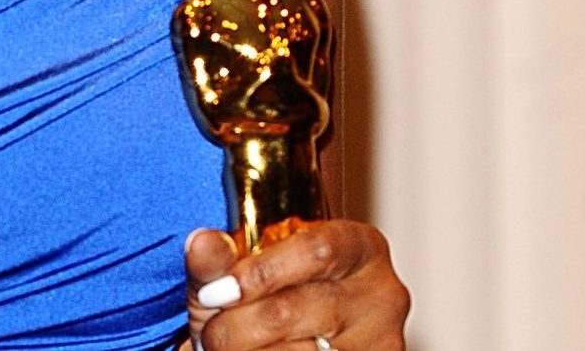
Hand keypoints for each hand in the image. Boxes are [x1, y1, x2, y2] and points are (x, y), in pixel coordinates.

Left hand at [183, 222, 409, 349]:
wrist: (301, 333)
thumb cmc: (278, 291)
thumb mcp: (249, 266)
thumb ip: (222, 258)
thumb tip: (202, 243)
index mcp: (359, 245)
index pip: (315, 251)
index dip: (258, 274)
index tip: (214, 294)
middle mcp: (382, 294)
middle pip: (295, 310)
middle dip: (236, 328)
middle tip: (206, 334)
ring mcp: (382, 341)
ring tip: (221, 349)